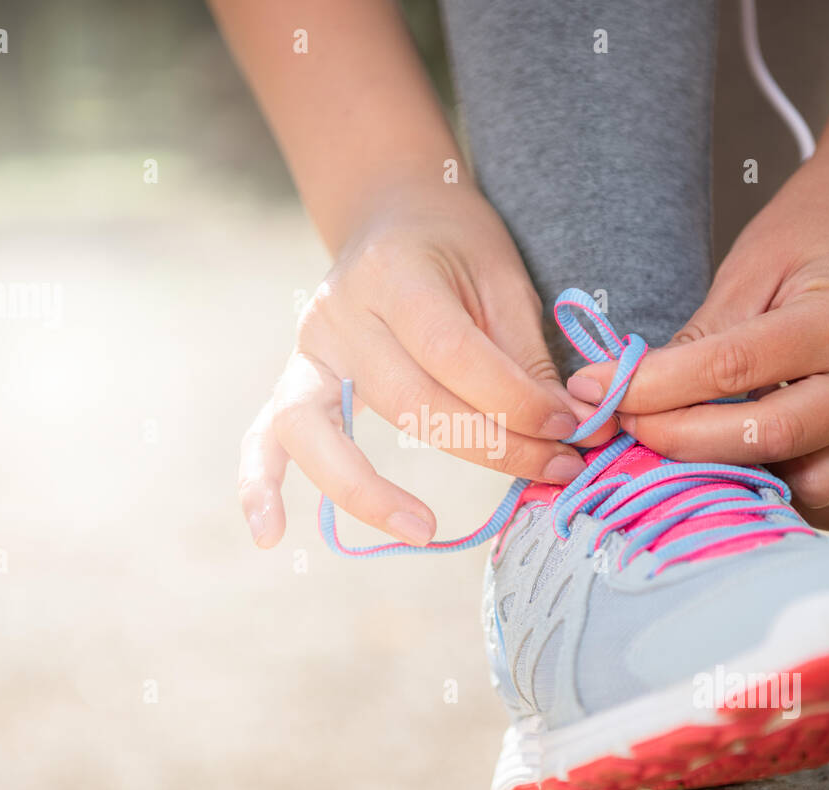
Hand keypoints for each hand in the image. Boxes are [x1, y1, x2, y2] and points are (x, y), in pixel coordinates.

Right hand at [240, 180, 614, 547]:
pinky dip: (259, 484)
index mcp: (394, 273)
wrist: (392, 215)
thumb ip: (524, 354)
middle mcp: (340, 312)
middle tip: (553, 471)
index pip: (454, 355)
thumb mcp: (501, 277)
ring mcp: (308, 349)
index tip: (569, 429)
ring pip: (325, 430)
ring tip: (423, 530)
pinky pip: (266, 436)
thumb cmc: (455, 247)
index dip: (516, 401)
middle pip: (407, 402)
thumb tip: (567, 429)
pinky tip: (268, 534)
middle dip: (489, 448)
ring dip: (369, 490)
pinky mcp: (294, 379)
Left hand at [566, 156, 828, 534]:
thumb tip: (626, 394)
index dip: (655, 388)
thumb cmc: (807, 240)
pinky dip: (794, 504)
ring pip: (809, 487)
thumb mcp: (748, 270)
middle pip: (768, 437)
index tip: (597, 391)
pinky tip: (755, 474)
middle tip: (627, 427)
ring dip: (739, 480)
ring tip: (690, 450)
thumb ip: (698, 340)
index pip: (733, 369)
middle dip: (681, 440)